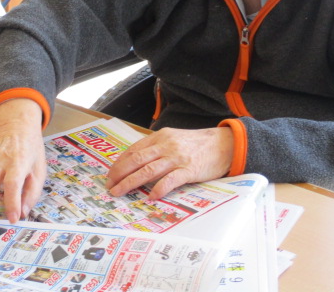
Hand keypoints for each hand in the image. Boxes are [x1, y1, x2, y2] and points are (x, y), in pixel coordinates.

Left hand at [106, 127, 233, 199]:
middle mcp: (165, 146)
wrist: (224, 144)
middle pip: (136, 160)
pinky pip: (170, 180)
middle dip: (119, 173)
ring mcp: (177, 157)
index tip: (110, 174)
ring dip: (130, 182)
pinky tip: (150, 197)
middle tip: (109, 185)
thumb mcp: (173, 139)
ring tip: (119, 192)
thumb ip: (157, 148)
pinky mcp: (189, 170)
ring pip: (148, 170)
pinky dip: (158, 189)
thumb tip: (136, 162)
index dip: (119, 163)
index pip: (134, 150)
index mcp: (160, 137)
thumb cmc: (196, 144)